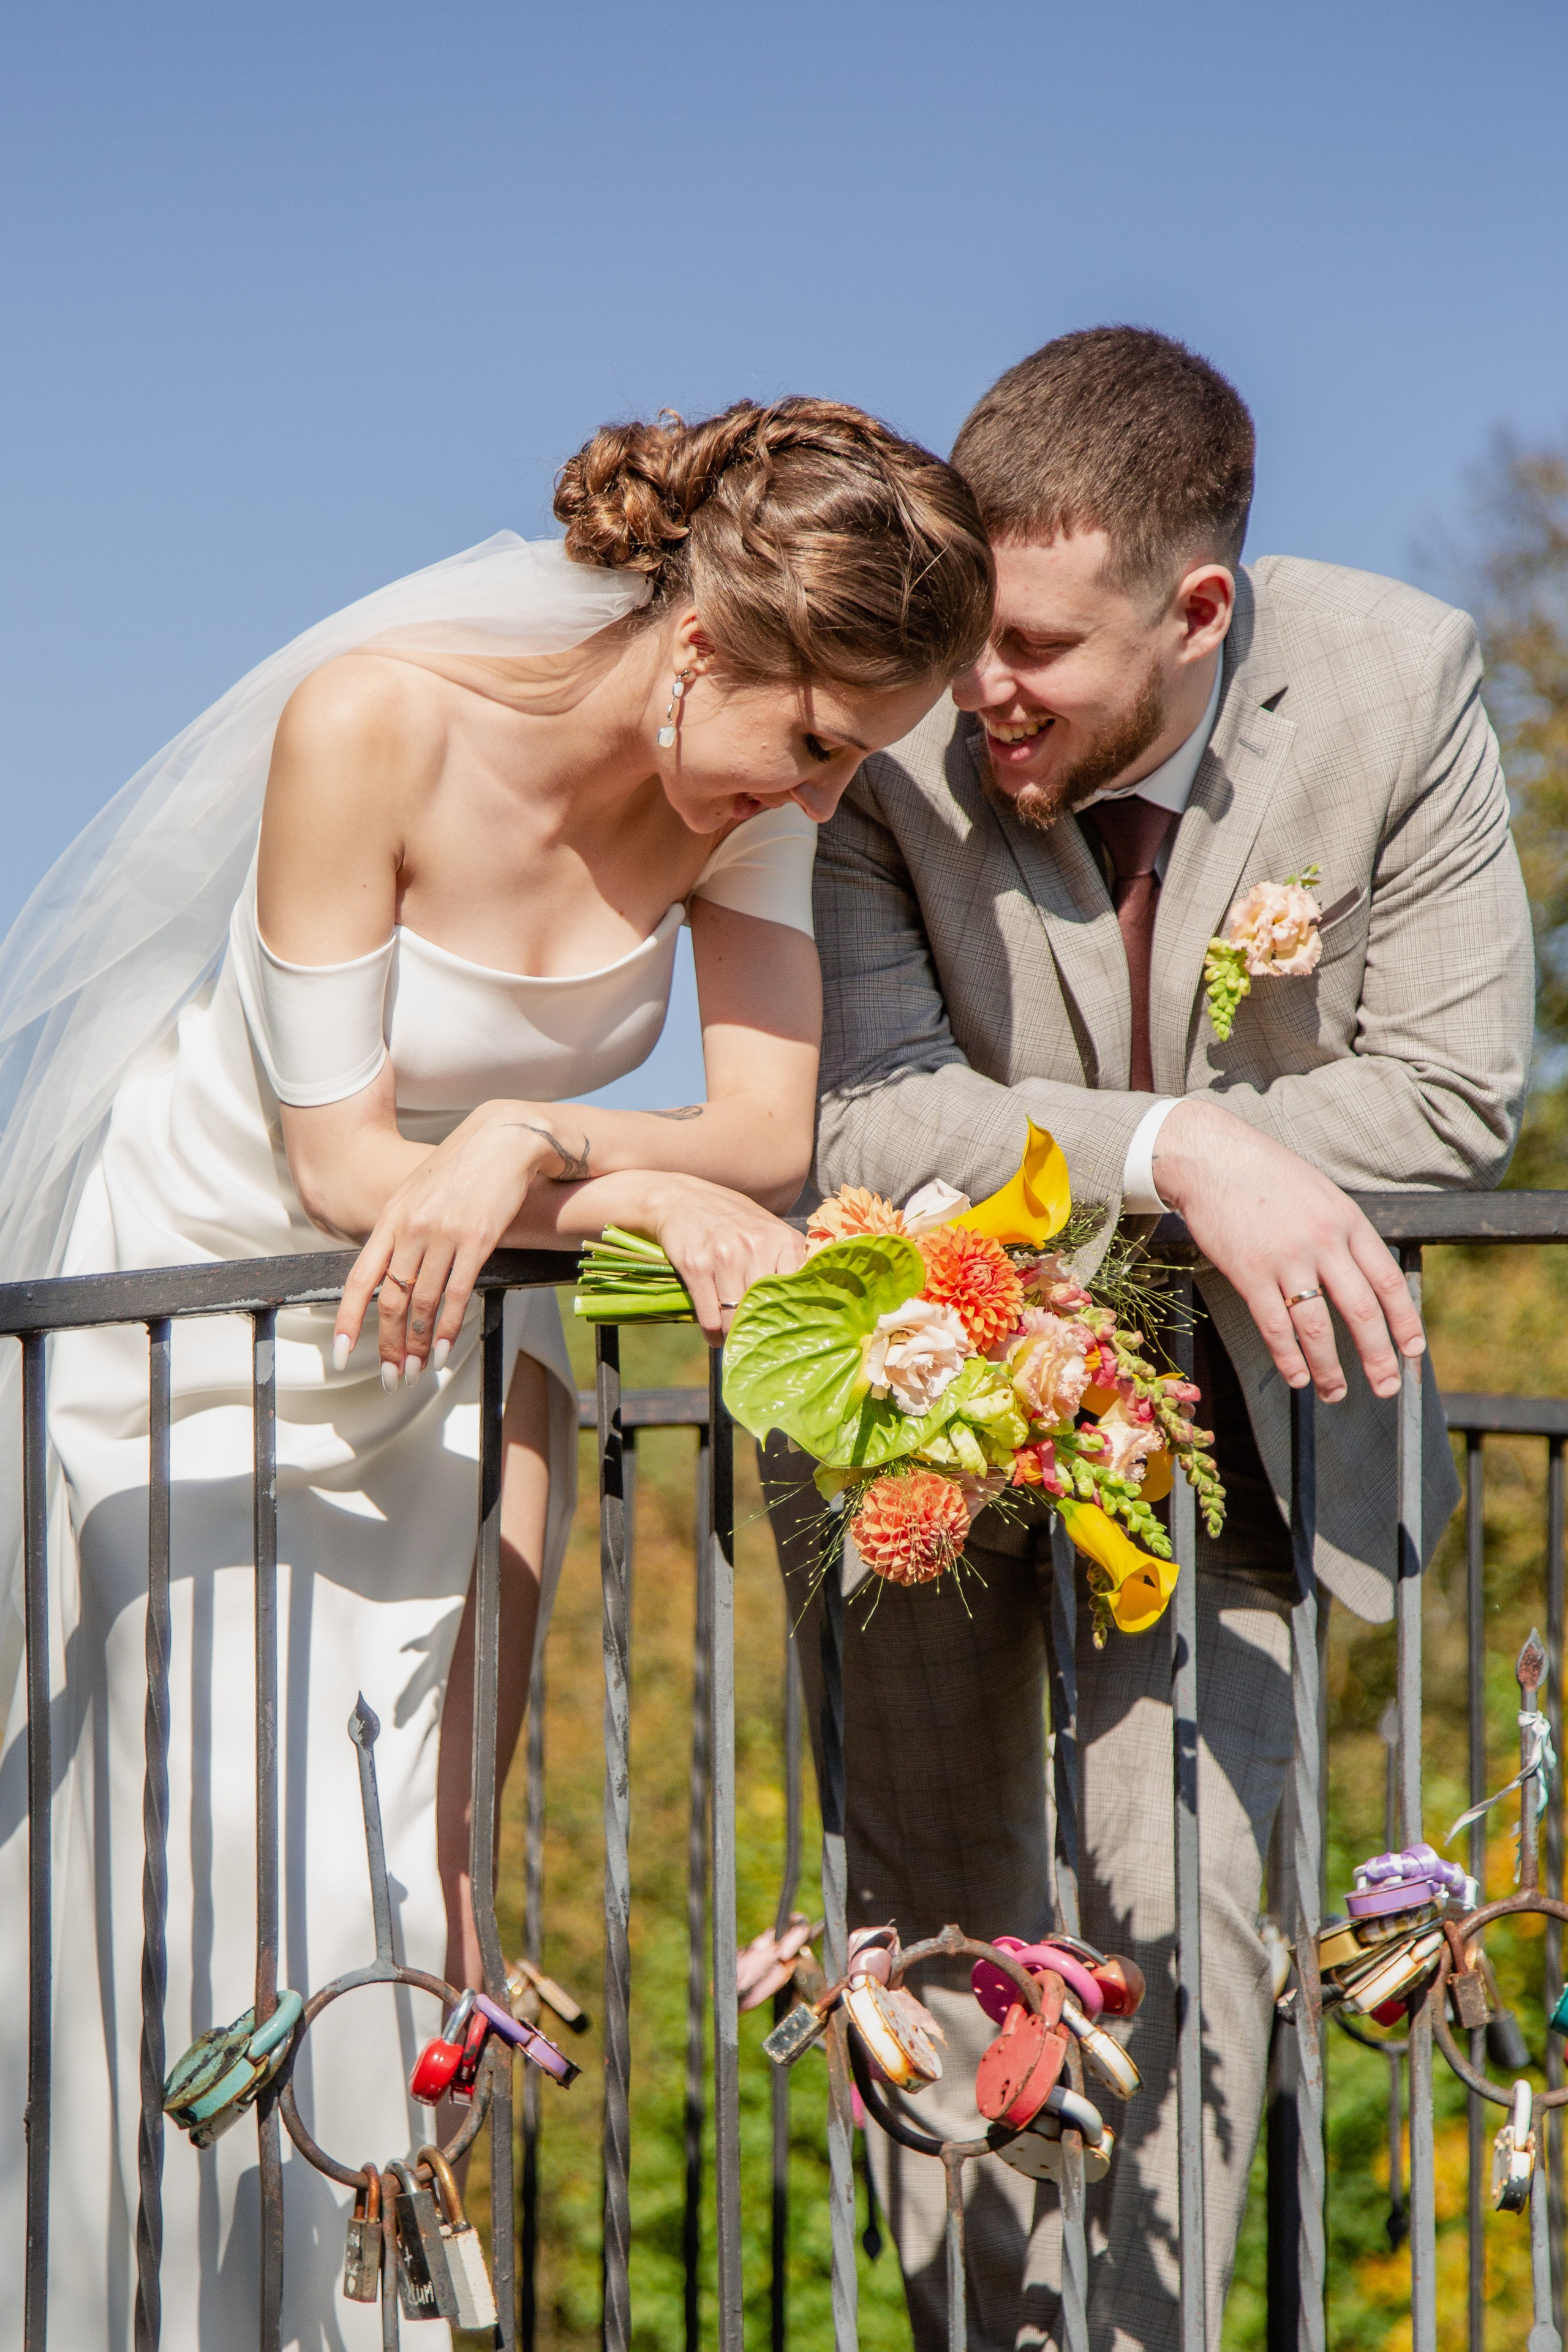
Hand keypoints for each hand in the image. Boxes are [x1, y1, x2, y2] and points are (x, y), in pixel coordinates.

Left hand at [336, 1107, 559, 1383]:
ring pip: (422, 1303)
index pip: (361, 1278)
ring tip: (415, 1372)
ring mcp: (444, 1235)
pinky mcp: (477, 1240)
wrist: (501, 1139)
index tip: (342, 1353)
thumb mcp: (418, 1195)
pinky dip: (447, 1327)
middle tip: (390, 1377)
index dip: (348, 1319)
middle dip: (387, 1345)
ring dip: (417, 1345)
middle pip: (391, 1300)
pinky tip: (443, 1350)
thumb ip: (401, 1232)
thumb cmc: (461, 1169)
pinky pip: (457, 1294)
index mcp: (391, 1219)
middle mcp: (411, 1229)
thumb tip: (390, 1274)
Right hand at [641, 1175, 808, 1343]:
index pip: (795, 1292)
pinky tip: (714, 1336)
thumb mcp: (768, 1229)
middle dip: (760, 1330)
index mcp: (782, 1239)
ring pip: (736, 1318)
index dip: (790, 1317)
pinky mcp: (697, 1266)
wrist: (682, 1199)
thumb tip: (807, 1300)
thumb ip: (787, 1259)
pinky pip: (710, 1317)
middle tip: (757, 1340)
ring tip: (734, 1340)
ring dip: (734, 1336)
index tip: (786, 1332)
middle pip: (765, 1309)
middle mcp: (756, 1246)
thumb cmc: (731, 1219)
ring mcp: (725, 1256)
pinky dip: (712, 1334)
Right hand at [1150, 1098, 1424, 1403]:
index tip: (1412, 1352)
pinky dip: (1289, 1358)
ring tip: (1336, 1393)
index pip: (1388, 1280)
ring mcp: (1286, 1258)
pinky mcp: (1249, 1272)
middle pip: (1361, 1310)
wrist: (1211, 1156)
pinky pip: (1275, 1326)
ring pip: (1318, 1327)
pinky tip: (1297, 1377)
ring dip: (1330, 1368)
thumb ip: (1343, 1233)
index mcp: (1347, 1221)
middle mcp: (1323, 1241)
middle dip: (1377, 1356)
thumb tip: (1365, 1278)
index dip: (1405, 1321)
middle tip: (1387, 1387)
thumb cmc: (1266, 1176)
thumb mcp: (1321, 1194)